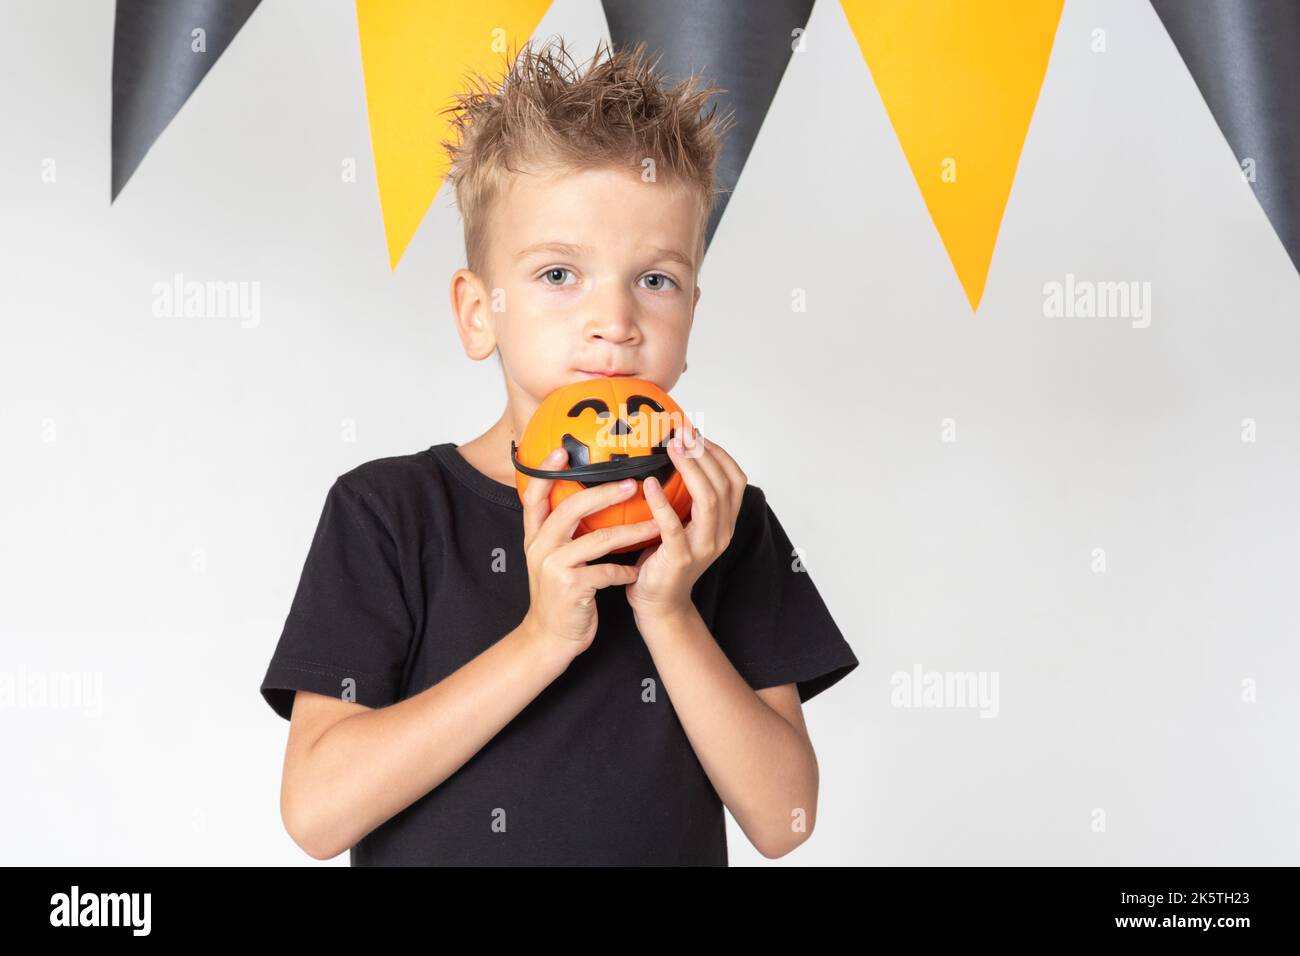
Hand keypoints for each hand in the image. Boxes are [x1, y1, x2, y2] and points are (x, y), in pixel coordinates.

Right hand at [519, 446, 659, 660]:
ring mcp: (554, 567)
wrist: (549, 638)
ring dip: (631, 532)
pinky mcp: (571, 588)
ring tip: (655, 525)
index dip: (545, 472)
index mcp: (535, 536)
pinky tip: (637, 571)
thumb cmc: (560, 595)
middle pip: (570, 509)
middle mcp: (539, 547)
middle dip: (604, 493)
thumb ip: (563, 532)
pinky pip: (606, 571)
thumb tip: (589, 499)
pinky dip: (625, 570)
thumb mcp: (553, 558)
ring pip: (597, 540)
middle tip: (633, 483)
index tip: (562, 450)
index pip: (534, 497)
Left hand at [626, 423, 746, 625]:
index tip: (698, 434)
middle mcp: (721, 532)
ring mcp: (704, 546)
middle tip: (684, 432)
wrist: (659, 604)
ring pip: (708, 500)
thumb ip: (685, 497)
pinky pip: (674, 526)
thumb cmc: (665, 559)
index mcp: (725, 522)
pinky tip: (649, 484)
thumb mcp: (682, 523)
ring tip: (673, 447)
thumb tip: (672, 455)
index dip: (720, 453)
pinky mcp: (681, 558)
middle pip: (723, 484)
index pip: (735, 479)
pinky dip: (662, 502)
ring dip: (691, 469)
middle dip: (705, 453)